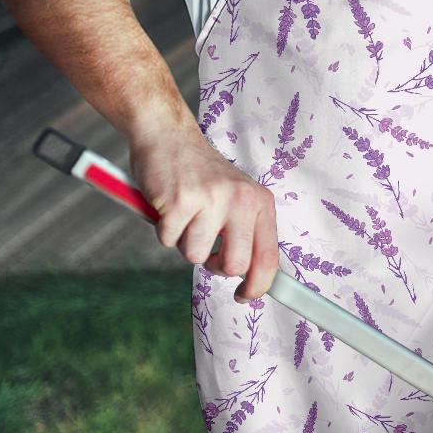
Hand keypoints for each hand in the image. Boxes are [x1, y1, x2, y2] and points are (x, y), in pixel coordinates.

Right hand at [129, 128, 277, 301]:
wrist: (168, 136)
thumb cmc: (201, 175)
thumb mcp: (237, 197)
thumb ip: (246, 232)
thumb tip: (253, 278)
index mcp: (260, 202)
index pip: (268, 257)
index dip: (258, 286)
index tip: (245, 296)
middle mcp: (241, 200)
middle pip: (234, 265)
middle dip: (215, 266)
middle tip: (205, 247)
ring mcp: (211, 199)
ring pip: (196, 256)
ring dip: (185, 242)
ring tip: (186, 215)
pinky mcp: (180, 201)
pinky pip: (168, 241)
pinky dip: (164, 230)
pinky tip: (169, 206)